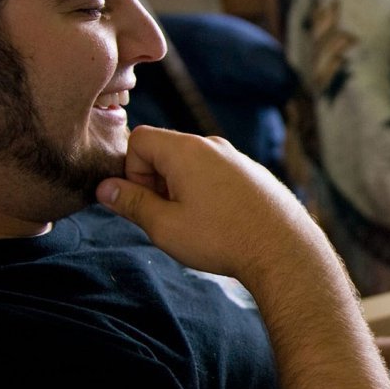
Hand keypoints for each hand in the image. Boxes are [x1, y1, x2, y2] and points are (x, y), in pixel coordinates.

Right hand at [96, 125, 323, 283]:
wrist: (284, 249)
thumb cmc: (222, 238)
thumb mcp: (164, 226)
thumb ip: (131, 203)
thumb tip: (105, 188)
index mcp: (186, 150)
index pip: (139, 139)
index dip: (132, 172)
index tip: (147, 202)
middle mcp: (212, 145)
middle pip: (164, 151)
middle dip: (156, 182)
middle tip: (169, 217)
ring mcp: (236, 158)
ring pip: (191, 166)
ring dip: (181, 191)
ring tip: (197, 224)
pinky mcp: (253, 174)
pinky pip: (216, 175)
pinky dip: (207, 194)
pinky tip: (221, 223)